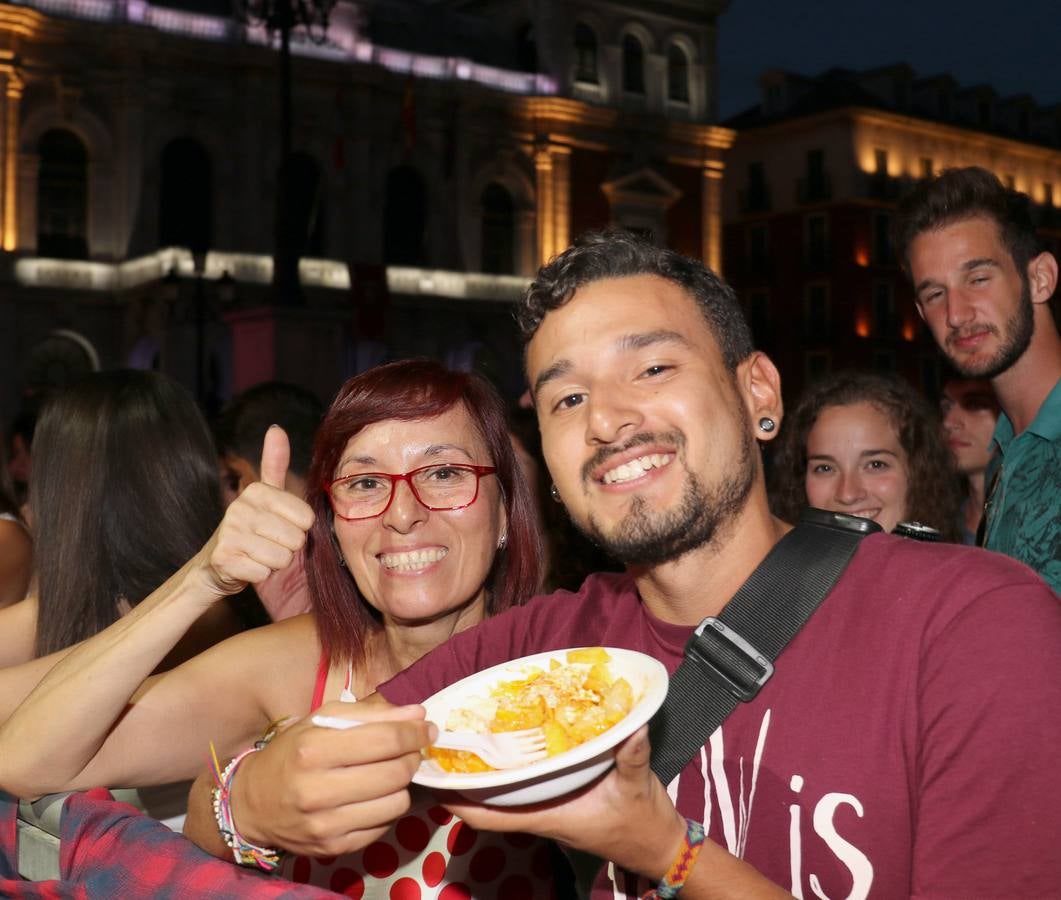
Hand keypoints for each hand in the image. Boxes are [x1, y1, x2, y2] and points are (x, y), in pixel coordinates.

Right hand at [198, 426, 315, 595]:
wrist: (215, 564)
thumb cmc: (250, 528)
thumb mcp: (265, 495)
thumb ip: (274, 464)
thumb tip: (276, 428)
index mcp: (257, 491)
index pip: (307, 518)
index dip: (298, 528)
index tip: (279, 526)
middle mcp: (240, 508)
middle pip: (297, 539)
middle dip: (287, 548)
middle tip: (268, 543)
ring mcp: (230, 534)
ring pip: (282, 558)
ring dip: (274, 562)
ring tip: (258, 554)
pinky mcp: (225, 560)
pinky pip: (265, 573)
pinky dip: (260, 575)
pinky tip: (247, 566)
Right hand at [231, 700, 434, 856]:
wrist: (253, 804)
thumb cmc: (292, 752)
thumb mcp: (323, 720)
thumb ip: (372, 713)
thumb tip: (418, 714)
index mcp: (313, 749)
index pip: (385, 739)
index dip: (415, 733)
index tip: (427, 729)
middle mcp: (317, 790)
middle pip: (395, 772)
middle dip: (412, 757)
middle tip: (410, 750)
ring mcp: (325, 824)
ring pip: (396, 802)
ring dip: (401, 785)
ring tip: (389, 773)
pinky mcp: (334, 848)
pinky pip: (384, 826)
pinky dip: (387, 808)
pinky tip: (374, 796)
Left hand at [443, 726, 685, 880]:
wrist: (656, 843)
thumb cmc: (641, 822)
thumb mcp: (639, 786)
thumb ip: (632, 756)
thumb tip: (633, 725)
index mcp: (545, 815)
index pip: (485, 816)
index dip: (454, 799)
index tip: (431, 774)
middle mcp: (537, 811)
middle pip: (482, 801)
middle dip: (458, 776)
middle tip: (440, 740)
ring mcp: (544, 805)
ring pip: (498, 792)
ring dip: (480, 770)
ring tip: (463, 733)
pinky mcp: (555, 797)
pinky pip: (519, 785)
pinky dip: (506, 766)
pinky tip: (504, 739)